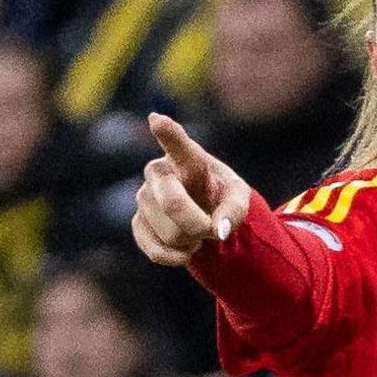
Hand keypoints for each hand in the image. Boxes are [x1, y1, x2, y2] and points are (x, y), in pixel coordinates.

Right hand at [132, 113, 251, 267]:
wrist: (203, 212)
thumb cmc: (220, 194)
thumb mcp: (238, 197)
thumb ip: (236, 209)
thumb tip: (219, 231)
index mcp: (187, 156)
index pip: (176, 142)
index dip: (167, 132)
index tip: (156, 119)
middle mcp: (159, 171)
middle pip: (172, 202)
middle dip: (197, 224)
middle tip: (209, 229)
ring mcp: (143, 197)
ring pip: (170, 232)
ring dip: (192, 241)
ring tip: (198, 232)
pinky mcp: (138, 223)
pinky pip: (156, 250)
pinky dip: (177, 256)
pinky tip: (185, 249)